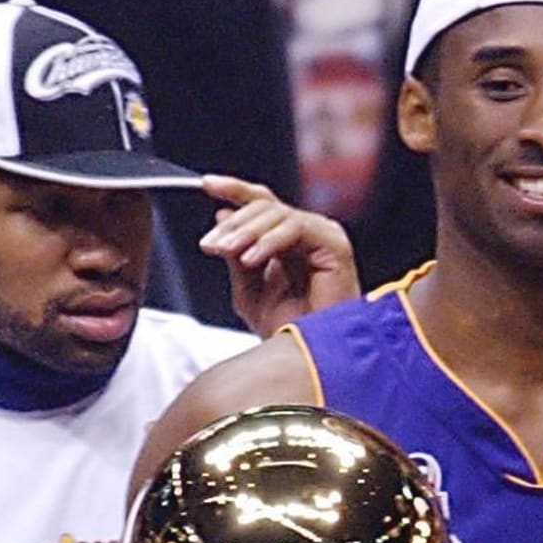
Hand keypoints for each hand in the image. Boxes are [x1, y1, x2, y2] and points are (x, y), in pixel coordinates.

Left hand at [199, 174, 358, 336]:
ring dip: (246, 231)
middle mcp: (310, 236)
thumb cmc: (288, 331)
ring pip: (277, 213)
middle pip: (266, 206)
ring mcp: (324, 238)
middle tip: (211, 244)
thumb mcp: (248, 288)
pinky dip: (269, 240)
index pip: (263, 204)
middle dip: (233, 223)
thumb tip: (222, 217)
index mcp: (292, 243)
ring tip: (226, 251)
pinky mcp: (335, 246)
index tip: (207, 185)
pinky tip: (252, 258)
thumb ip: (236, 254)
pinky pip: (296, 227)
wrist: (309, 356)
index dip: (235, 190)